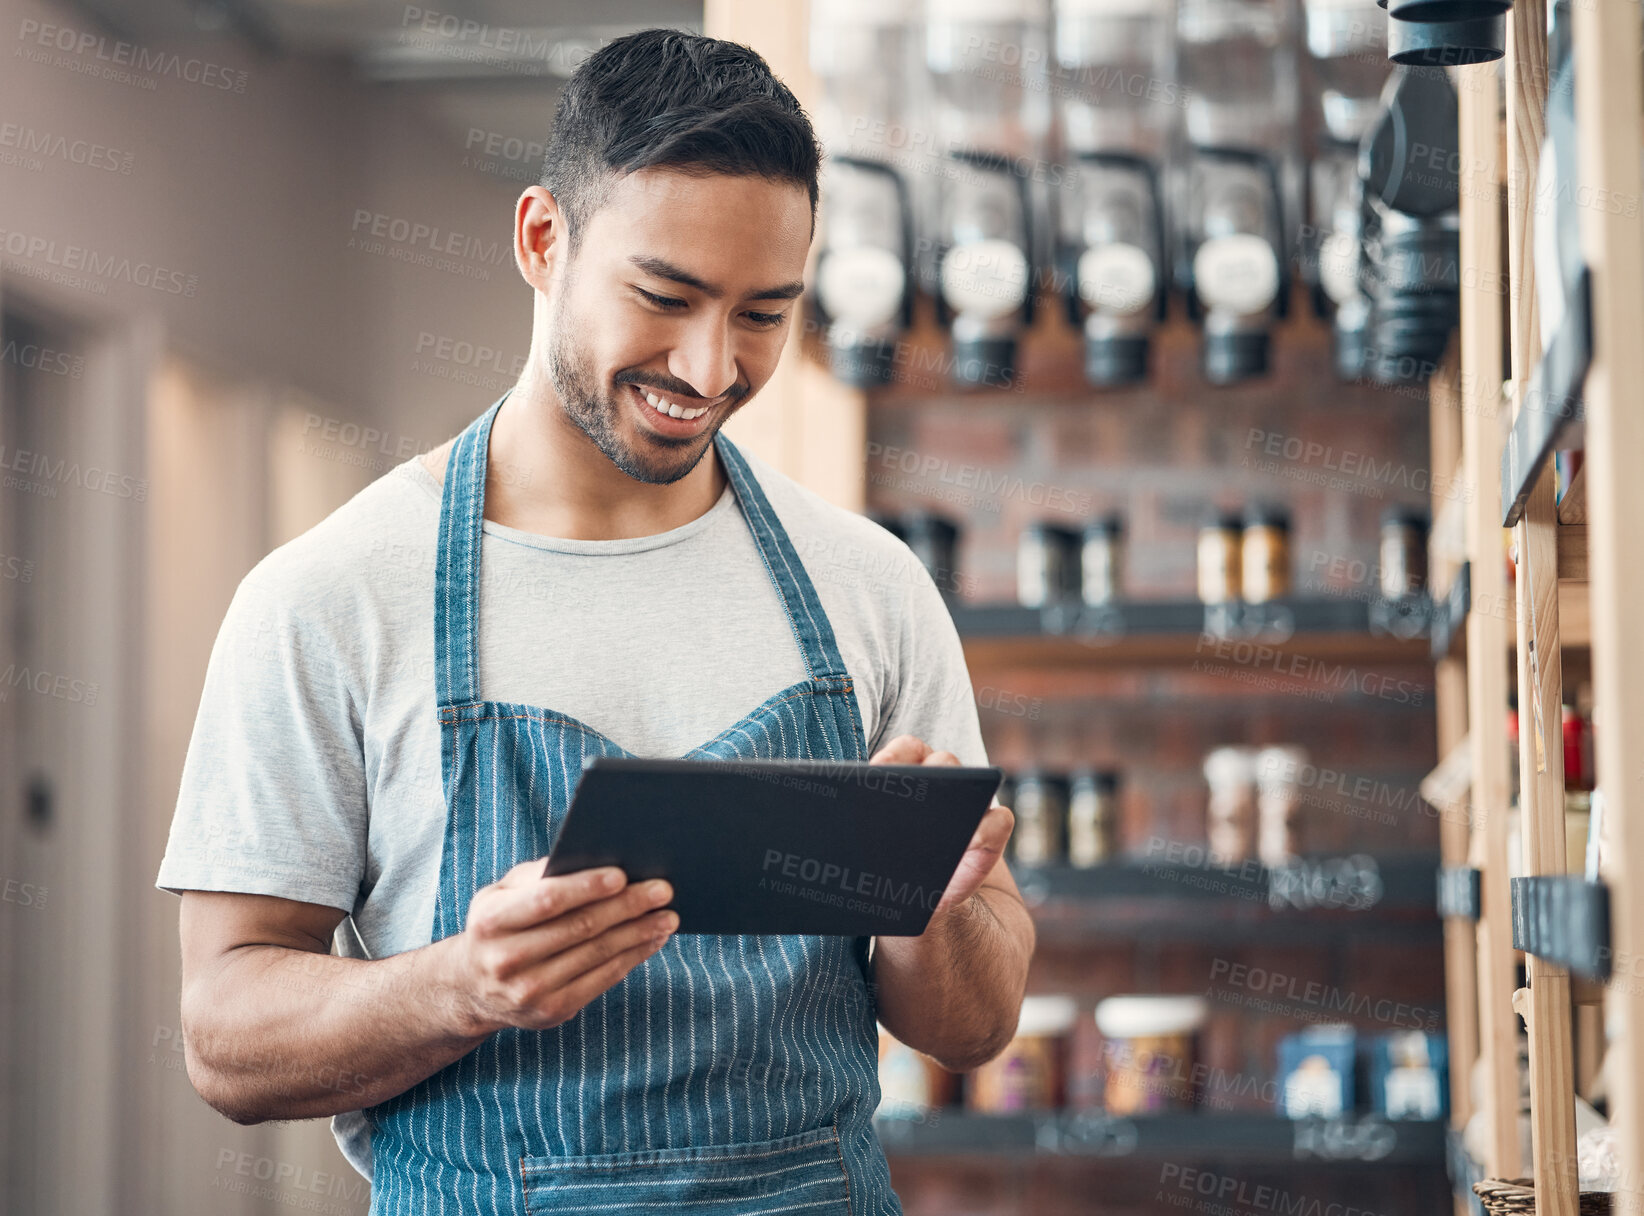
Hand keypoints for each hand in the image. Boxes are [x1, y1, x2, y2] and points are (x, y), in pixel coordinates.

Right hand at [444, 862, 675, 1036]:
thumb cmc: (499, 924)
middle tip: (663, 890)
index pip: (547, 901)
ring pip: (598, 954)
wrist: (473, 986)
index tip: (623, 874)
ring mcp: (529, 991)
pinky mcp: (552, 1011)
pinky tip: (652, 939)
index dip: (587, 887)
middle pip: (580, 928)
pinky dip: (633, 957)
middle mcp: (506, 959)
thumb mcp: (502, 893)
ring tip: (668, 915)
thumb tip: (593, 860)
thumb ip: (539, 875)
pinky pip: (603, 979)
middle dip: (627, 906)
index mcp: (491, 921)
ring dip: (639, 932)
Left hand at [869, 734, 1014, 919]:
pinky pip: (999, 820)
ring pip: (972, 779)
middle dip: (927, 772)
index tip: (875, 773)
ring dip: (957, 791)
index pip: (908, 749)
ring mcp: (973, 807)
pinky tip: (968, 842)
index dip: (893, 756)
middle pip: (943, 762)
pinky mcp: (992, 834)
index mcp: (914, 777)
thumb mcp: (872, 848)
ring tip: (937, 814)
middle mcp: (947, 785)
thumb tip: (832, 816)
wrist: (929, 904)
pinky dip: (986, 828)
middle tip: (906, 791)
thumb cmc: (894, 869)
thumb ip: (865, 825)